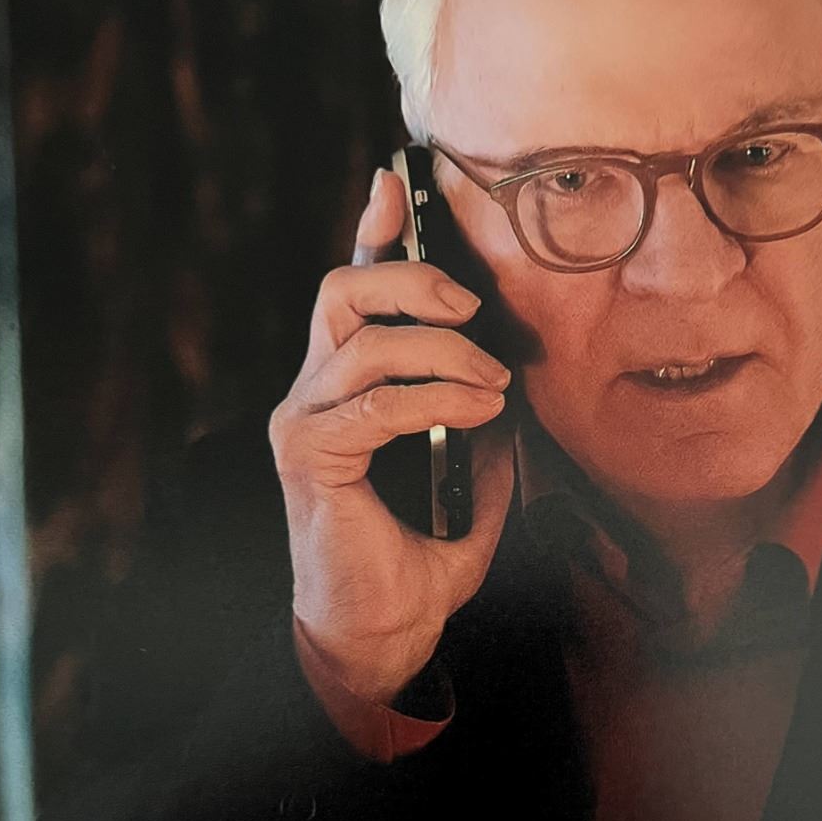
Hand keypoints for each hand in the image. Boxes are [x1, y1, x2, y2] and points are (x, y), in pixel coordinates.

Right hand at [269, 168, 515, 703]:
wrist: (381, 637)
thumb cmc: (415, 565)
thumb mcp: (470, 489)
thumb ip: (484, 436)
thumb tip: (517, 390)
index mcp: (344, 389)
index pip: (351, 294)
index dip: (370, 234)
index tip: (395, 183)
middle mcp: (313, 394)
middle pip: (342, 291)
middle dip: (414, 281)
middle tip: (474, 310)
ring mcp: (304, 422)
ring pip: (363, 338)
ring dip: (444, 349)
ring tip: (494, 384)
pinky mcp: (311, 457)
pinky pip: (378, 401)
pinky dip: (438, 396)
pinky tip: (478, 410)